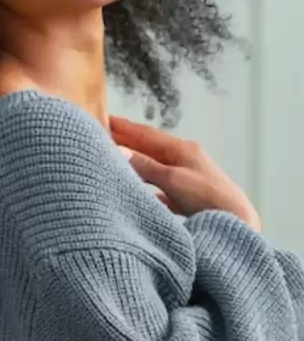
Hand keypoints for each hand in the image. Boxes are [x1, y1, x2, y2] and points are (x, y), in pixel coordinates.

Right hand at [110, 115, 260, 231]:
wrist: (236, 222)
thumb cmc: (208, 198)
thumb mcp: (173, 179)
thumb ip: (146, 166)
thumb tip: (120, 151)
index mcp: (182, 149)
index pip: (146, 135)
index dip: (125, 127)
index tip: (104, 118)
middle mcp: (185, 159)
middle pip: (150, 147)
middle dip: (127, 140)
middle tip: (104, 133)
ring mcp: (187, 177)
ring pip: (155, 165)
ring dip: (136, 160)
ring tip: (117, 157)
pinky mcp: (188, 196)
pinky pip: (162, 185)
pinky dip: (147, 182)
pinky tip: (139, 187)